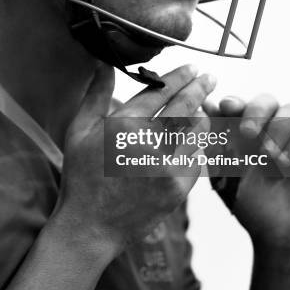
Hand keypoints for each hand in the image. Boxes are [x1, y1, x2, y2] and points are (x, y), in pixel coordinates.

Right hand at [56, 63, 215, 250]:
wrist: (91, 226)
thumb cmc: (83, 176)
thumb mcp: (80, 131)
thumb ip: (96, 94)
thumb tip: (104, 62)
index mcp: (124, 125)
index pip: (160, 91)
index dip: (179, 77)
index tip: (192, 68)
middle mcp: (148, 143)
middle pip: (185, 106)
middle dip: (200, 88)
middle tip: (210, 77)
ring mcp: (167, 167)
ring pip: (196, 131)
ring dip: (200, 117)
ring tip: (201, 109)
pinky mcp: (178, 188)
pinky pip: (196, 158)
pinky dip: (194, 147)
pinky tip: (190, 143)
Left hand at [204, 95, 289, 250]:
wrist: (281, 240)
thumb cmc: (253, 206)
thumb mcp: (227, 175)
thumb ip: (216, 143)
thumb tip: (205, 108)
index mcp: (250, 132)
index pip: (242, 107)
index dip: (232, 103)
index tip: (223, 107)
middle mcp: (275, 130)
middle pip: (267, 101)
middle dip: (254, 111)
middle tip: (246, 131)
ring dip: (277, 128)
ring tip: (267, 155)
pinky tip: (285, 164)